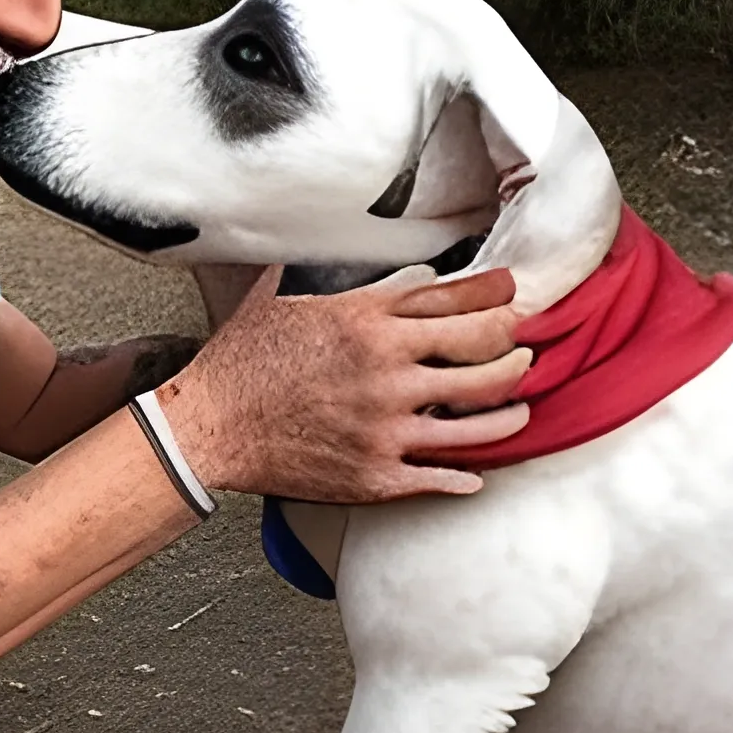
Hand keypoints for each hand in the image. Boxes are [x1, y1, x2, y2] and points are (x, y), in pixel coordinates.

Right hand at [155, 265, 529, 501]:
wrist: (209, 427)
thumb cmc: (237, 366)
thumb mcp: (276, 302)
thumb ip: (313, 279)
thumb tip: (318, 256)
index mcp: (366, 321)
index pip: (454, 300)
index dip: (494, 295)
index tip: (511, 293)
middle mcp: (386, 370)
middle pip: (483, 355)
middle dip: (515, 351)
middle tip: (523, 351)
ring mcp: (387, 425)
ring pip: (479, 420)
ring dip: (510, 413)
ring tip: (520, 410)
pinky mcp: (377, 473)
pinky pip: (443, 476)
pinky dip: (468, 475)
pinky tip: (477, 474)